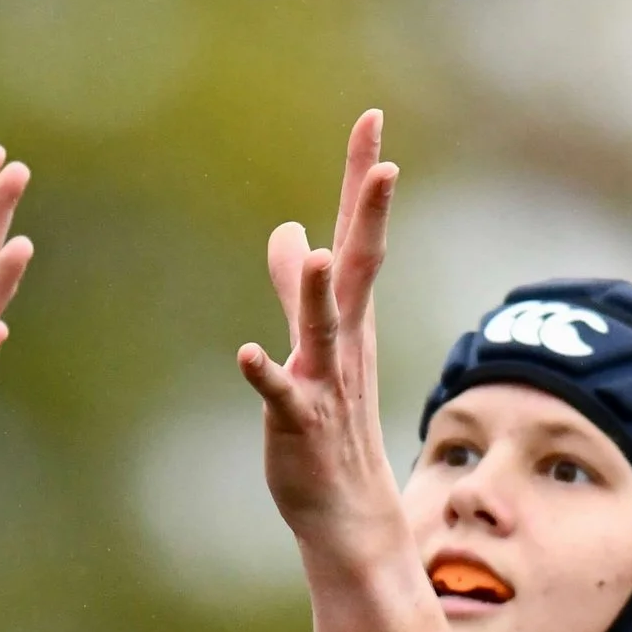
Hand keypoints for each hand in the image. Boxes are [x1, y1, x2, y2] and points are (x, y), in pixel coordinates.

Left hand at [238, 111, 401, 564]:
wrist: (345, 510)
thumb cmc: (329, 424)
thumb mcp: (311, 343)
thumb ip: (294, 286)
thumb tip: (289, 229)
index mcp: (346, 318)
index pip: (359, 236)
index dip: (362, 180)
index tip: (372, 121)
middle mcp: (342, 342)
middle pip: (358, 267)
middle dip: (368, 215)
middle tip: (383, 161)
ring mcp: (324, 382)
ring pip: (322, 329)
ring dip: (317, 292)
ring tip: (320, 250)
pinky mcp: (298, 424)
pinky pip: (282, 396)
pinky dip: (267, 375)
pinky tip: (248, 356)